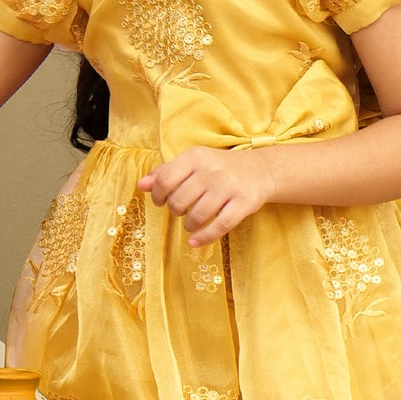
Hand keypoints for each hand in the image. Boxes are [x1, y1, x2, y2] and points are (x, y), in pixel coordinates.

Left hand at [136, 145, 274, 246]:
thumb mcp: (193, 163)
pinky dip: (204, 238)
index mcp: (195, 157)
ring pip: (197, 216)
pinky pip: (220, 227)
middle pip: (179, 201)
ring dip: (189, 225)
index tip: (161, 202)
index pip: (165, 180)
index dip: (158, 196)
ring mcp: (229, 187)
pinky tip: (195, 242)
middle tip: (181, 211)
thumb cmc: (219, 168)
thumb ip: (166, 172)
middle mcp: (212, 170)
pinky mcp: (244, 203)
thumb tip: (141, 185)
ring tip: (191, 223)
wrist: (260, 170)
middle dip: (175, 211)